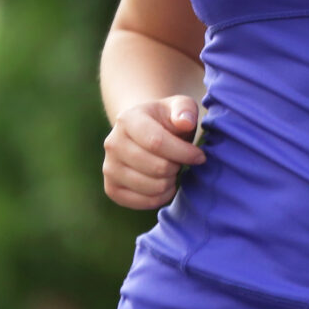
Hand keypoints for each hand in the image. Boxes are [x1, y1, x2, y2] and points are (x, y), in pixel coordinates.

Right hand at [102, 95, 205, 209]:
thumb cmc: (166, 120)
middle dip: (177, 167)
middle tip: (180, 162)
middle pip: (156, 167)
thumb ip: (185, 109)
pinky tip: (165, 185)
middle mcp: (112, 144)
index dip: (183, 152)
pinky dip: (161, 197)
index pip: (157, 142)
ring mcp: (109, 168)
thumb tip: (185, 123)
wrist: (142, 134)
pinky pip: (143, 202)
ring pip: (152, 187)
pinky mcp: (111, 189)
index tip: (199, 156)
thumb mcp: (179, 107)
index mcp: (127, 119)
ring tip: (172, 171)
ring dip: (170, 182)